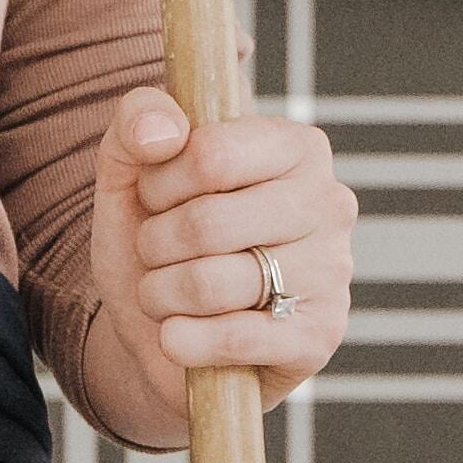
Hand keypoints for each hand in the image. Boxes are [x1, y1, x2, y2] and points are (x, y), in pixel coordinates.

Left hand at [76, 92, 352, 431]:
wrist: (165, 335)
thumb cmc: (161, 245)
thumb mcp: (132, 173)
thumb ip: (137, 121)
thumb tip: (165, 131)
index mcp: (296, 146)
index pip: (209, 155)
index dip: (158, 185)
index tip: (156, 198)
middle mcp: (327, 203)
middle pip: (207, 223)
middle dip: (155, 245)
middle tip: (156, 254)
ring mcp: (330, 272)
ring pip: (210, 284)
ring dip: (161, 295)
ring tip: (166, 295)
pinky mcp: (318, 337)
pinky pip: (233, 339)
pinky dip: (183, 341)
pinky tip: (177, 336)